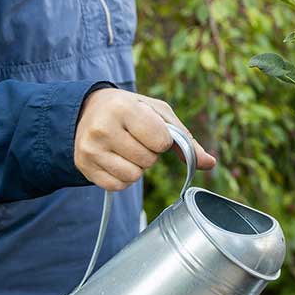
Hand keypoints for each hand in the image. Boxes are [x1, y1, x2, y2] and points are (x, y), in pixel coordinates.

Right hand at [74, 89, 215, 190]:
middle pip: (148, 161)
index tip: (151, 130)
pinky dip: (124, 177)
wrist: (88, 110)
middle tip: (136, 139)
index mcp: (123, 108)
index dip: (163, 140)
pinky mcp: (84, 166)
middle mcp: (102, 128)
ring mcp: (90, 149)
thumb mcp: (160, 114)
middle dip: (149, 153)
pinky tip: (116, 159)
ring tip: (126, 149)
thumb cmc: (132, 110)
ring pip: (133, 176)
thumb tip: (210, 164)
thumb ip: (186, 140)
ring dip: (137, 167)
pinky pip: (118, 186)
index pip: (161, 141)